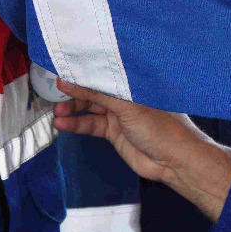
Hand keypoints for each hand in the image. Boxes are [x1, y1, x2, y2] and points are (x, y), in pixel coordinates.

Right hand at [53, 80, 230, 220]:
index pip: (104, 72)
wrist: (174, 161)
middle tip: (56, 93)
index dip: (84, 72)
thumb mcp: (127, 106)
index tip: (63, 70)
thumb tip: (70, 82)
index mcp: (133, 83)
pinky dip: (76, 125)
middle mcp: (125, 97)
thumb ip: (97, 94)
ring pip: (90, 109)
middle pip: (94, 91)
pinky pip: (91, 125)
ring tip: (57, 112)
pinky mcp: (115, 133)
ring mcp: (120, 115)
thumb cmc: (162, 127)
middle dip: (75, 92)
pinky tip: (63, 124)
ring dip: (73, 110)